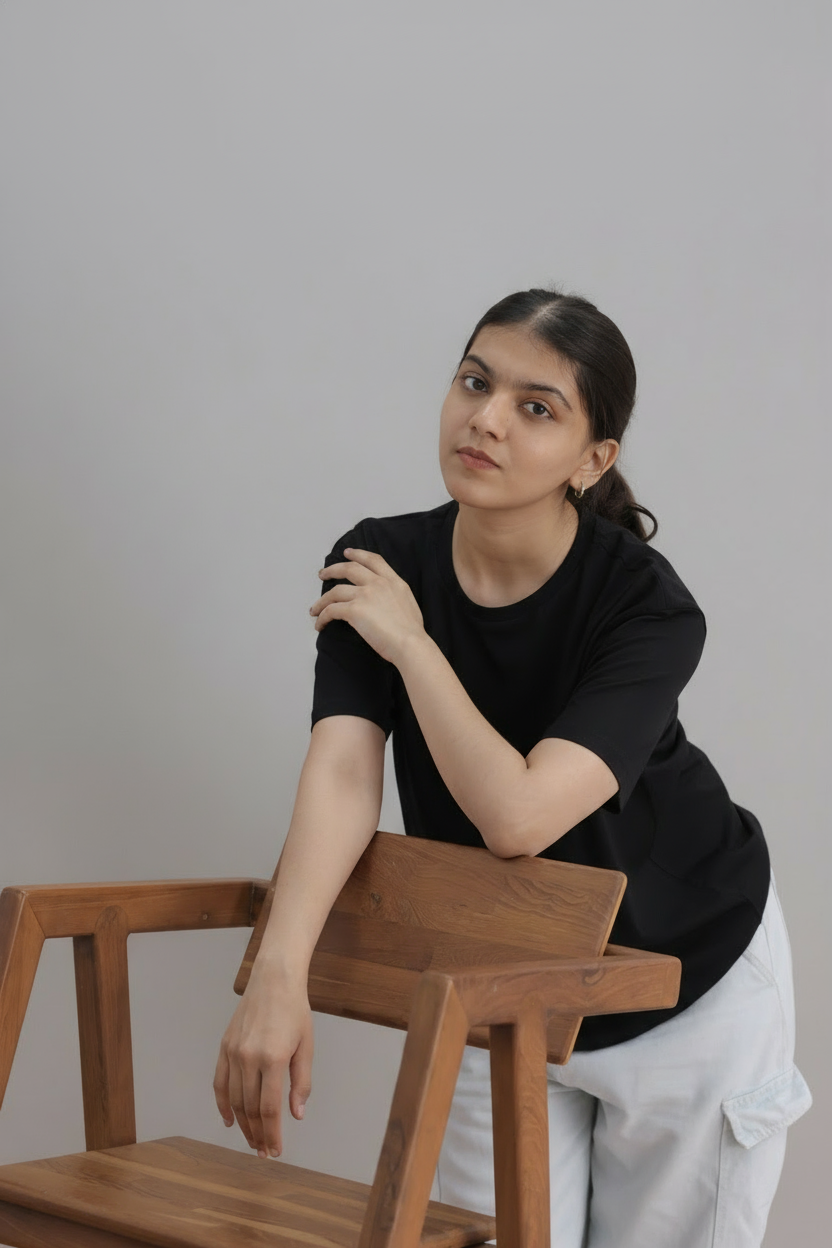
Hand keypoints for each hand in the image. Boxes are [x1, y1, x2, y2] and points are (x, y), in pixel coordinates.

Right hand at [213, 972, 312, 1158]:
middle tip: (264, 1151)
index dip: (272, 1133)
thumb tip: (296, 1115)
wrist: (274, 980)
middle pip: (250, 1108)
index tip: (276, 1150)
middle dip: (258, 1134)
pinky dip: (223, 1105)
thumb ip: (301, 1083)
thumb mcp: (307, 1046)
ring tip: (252, 1140)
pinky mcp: (224, 1047)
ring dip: (243, 1124)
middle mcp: (249, 1057)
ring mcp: (233, 1052)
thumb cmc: (295, 1011)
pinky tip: (230, 1120)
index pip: (269, 1108)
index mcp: (273, 1058)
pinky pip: (219, 1083)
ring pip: (235, 1099)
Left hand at [310, 548, 425, 664]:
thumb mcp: (408, 602)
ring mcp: (365, 595)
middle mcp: (378, 583)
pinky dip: (322, 617)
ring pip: (334, 591)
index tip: (347, 552)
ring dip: (321, 600)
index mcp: (394, 581)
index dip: (358, 554)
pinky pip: (331, 610)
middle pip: (349, 568)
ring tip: (314, 609)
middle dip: (333, 569)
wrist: (410, 643)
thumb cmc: (412, 632)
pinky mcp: (354, 610)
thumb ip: (394, 595)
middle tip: (323, 573)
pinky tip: (319, 624)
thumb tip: (384, 601)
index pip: (373, 560)